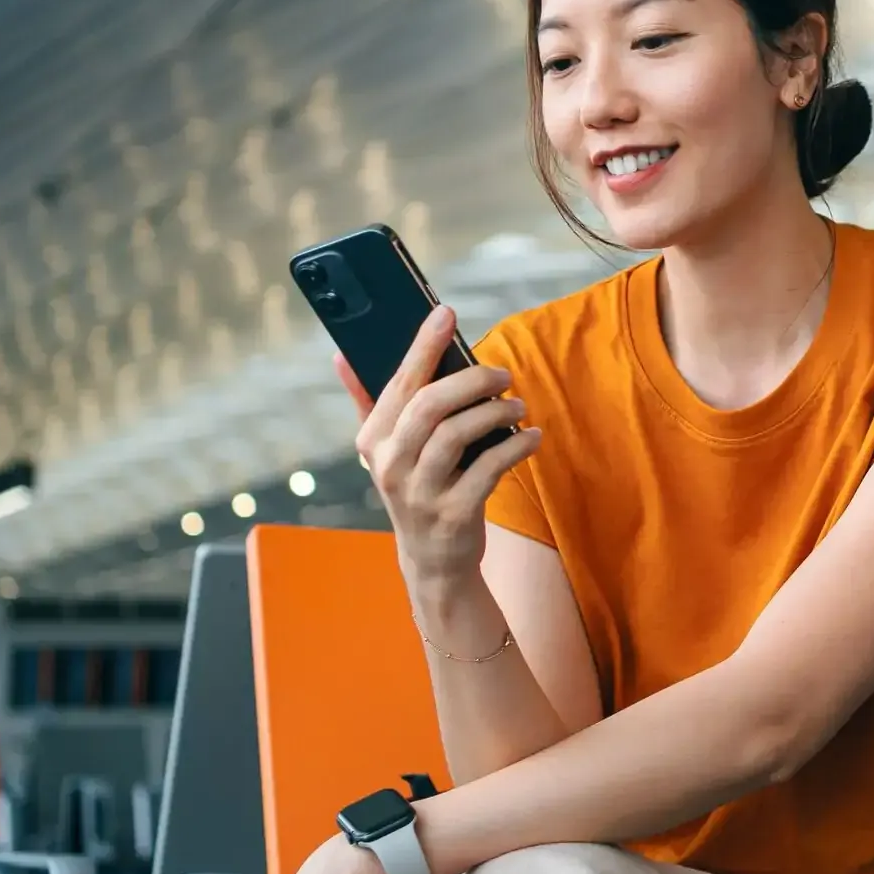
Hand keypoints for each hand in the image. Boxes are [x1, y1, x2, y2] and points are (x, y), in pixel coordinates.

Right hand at [343, 305, 542, 594]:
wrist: (433, 561)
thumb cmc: (416, 488)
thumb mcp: (385, 451)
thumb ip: (368, 402)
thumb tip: (342, 355)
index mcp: (372, 441)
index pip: (398, 384)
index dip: (422, 346)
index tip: (445, 313)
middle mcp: (390, 465)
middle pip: (428, 406)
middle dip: (470, 380)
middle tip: (503, 373)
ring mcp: (420, 493)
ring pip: (456, 434)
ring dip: (495, 412)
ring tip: (517, 405)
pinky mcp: (453, 514)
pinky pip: (489, 469)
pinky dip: (516, 447)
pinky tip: (532, 436)